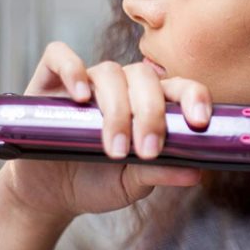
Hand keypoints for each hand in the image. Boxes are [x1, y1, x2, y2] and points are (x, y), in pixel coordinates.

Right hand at [0, 41, 211, 224]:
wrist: (50, 193)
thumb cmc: (97, 181)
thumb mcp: (132, 183)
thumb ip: (160, 173)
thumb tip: (195, 172)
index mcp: (150, 104)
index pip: (178, 87)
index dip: (193, 96)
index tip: (199, 121)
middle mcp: (123, 86)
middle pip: (145, 77)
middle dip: (151, 113)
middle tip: (148, 150)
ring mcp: (88, 80)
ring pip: (109, 72)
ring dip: (116, 110)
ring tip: (116, 149)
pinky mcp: (51, 80)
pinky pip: (60, 56)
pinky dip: (72, 70)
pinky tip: (80, 97)